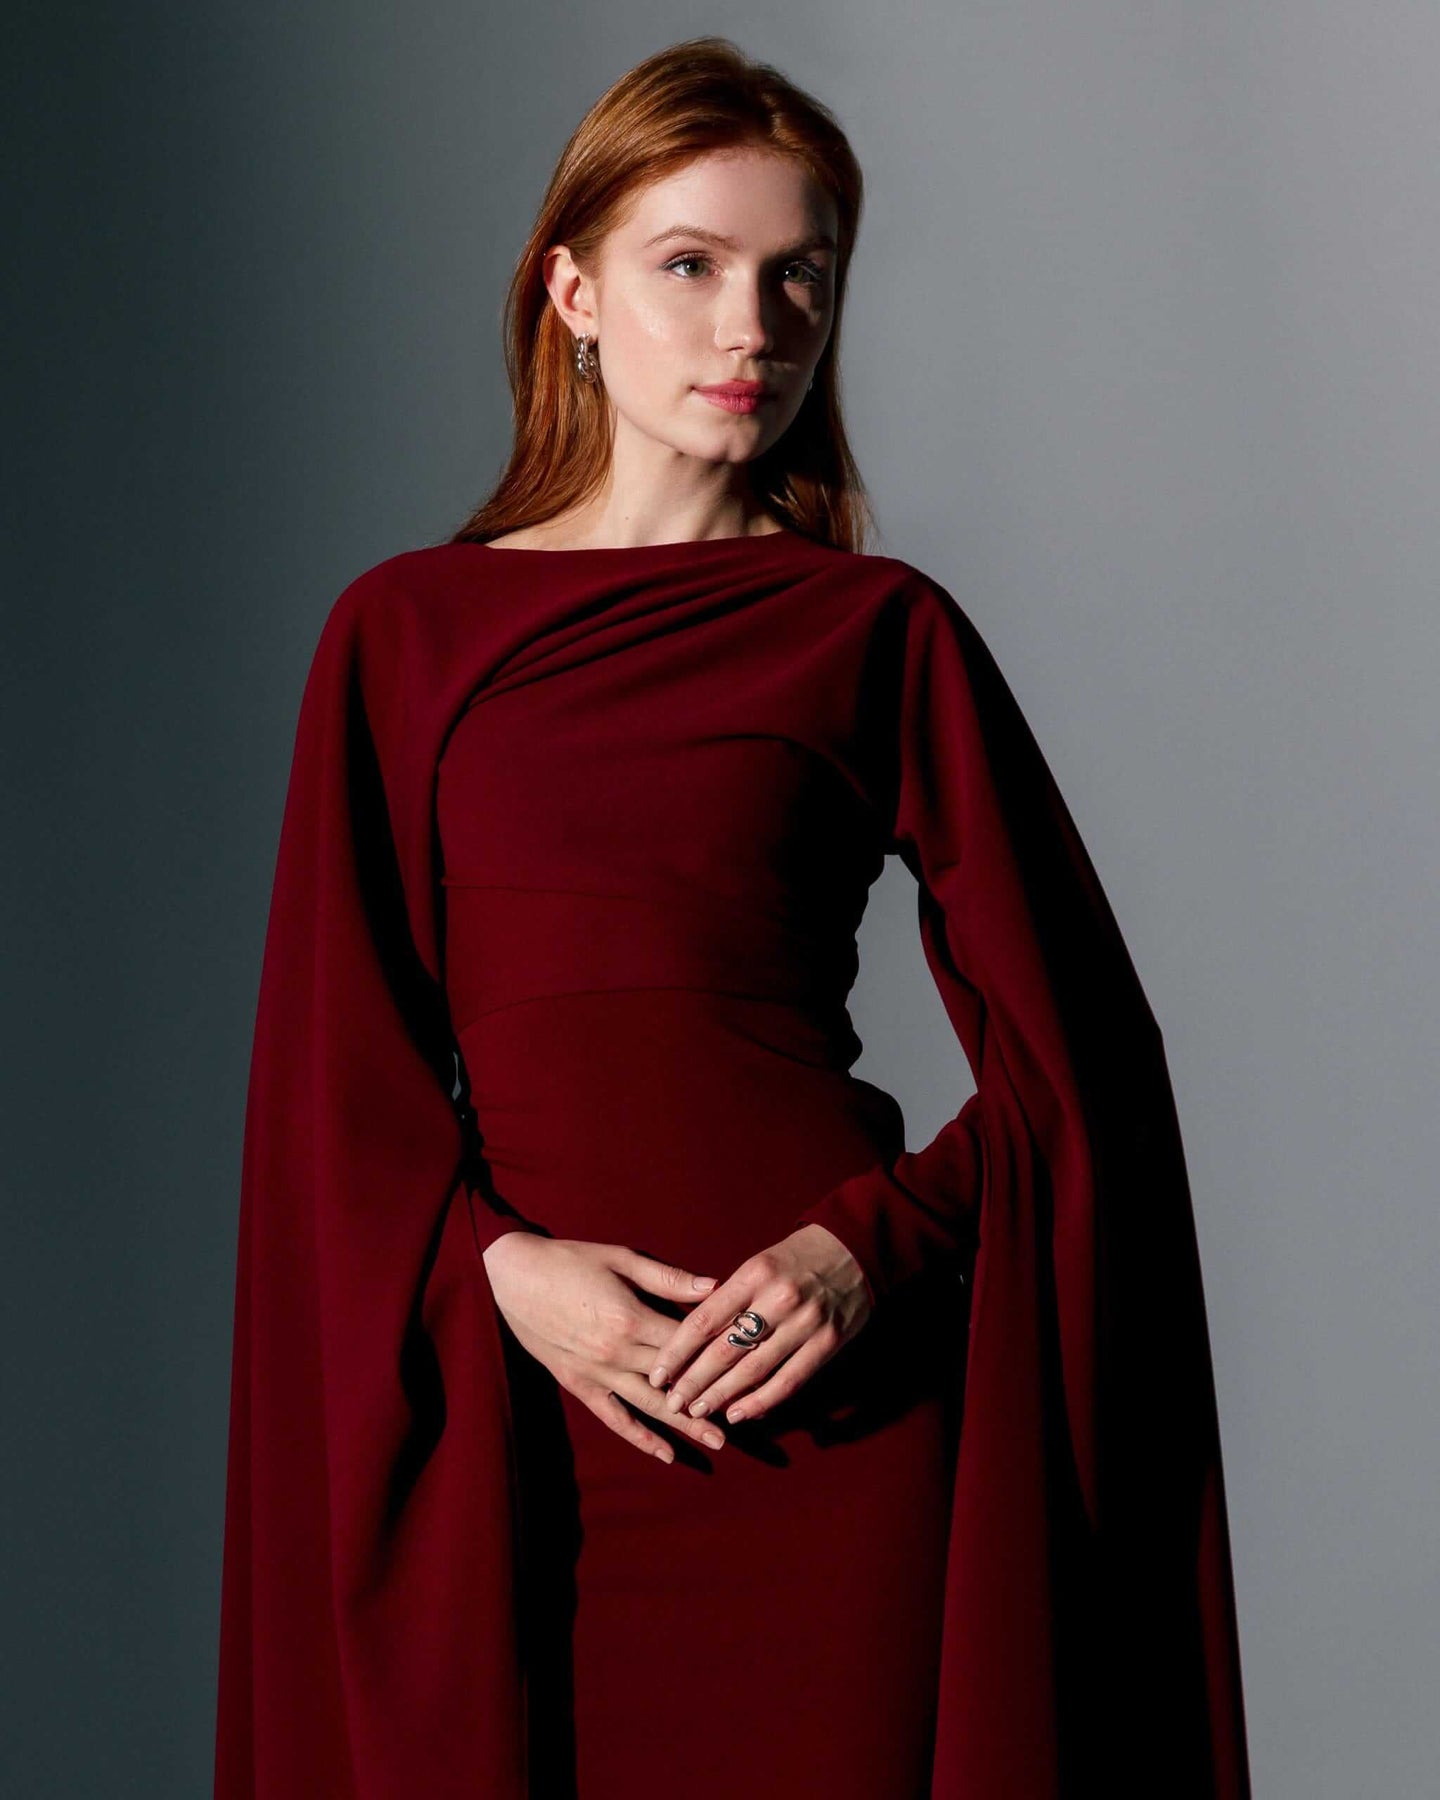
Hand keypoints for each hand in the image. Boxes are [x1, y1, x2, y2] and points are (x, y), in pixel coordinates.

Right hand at [481, 1231, 728, 1463]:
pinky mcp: (580, 1385)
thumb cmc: (570, 1260)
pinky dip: (640, 1438)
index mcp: (631, 1318)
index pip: (687, 1342)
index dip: (719, 1352)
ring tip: (718, 1442)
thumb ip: (668, 1278)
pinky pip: (614, 1418)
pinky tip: (665, 1454)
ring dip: (685, 1425)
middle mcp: (617, 1353)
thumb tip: (714, 1286)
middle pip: (675, 1380)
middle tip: (747, 1417)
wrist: (512, 1277)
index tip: (750, 1363)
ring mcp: (598, 1373)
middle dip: (712, 1396)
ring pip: (650, 1406)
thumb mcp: (621, 1259)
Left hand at [646, 1223, 872, 1425]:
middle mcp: (778, 1298)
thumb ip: (730, 1298)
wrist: (855, 1247)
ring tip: (698, 1411)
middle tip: (672, 1402)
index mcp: (754, 1274)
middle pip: (724, 1350)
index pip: (703, 1320)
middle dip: (694, 1381)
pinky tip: (740, 1413)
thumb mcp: (759, 1264)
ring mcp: (805, 1322)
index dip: (677, 1351)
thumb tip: (694, 1340)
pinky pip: (789, 1380)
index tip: (657, 1373)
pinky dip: (762, 1401)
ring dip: (722, 1396)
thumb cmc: (796, 1258)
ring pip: (754, 1370)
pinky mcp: (828, 1342)